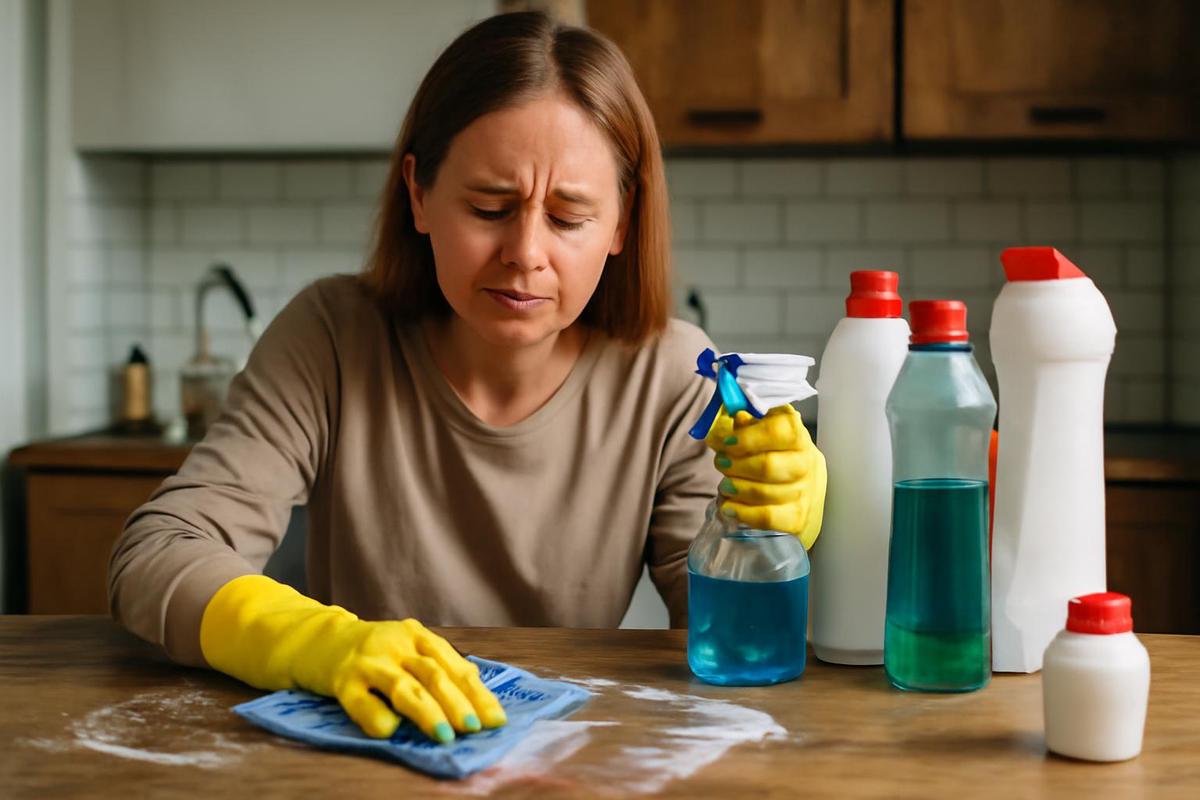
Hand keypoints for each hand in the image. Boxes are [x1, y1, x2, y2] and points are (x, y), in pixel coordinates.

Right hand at [200, 575, 505, 741]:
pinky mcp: (341, 679)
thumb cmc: (372, 653)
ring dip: (427, 712)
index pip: (455, 665)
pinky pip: (361, 701)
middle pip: (433, 673)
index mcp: (417, 636)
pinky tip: (391, 731)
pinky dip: (377, 717)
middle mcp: (395, 643)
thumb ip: (435, 671)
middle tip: (475, 728)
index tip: (496, 719)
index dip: (477, 693)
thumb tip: (477, 703)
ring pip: (403, 686)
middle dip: (458, 703)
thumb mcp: (405, 653)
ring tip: (445, 735)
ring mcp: (368, 660)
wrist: (314, 640)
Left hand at [704, 404, 826, 548]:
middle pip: (768, 466)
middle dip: (736, 466)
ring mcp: (805, 492)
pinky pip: (767, 517)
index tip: (727, 442)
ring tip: (725, 485)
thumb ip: (749, 424)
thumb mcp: (764, 434)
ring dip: (736, 488)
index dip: (749, 437)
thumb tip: (737, 417)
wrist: (805, 494)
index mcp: (797, 435)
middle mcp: (806, 462)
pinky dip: (742, 513)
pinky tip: (729, 506)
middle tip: (721, 464)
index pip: (780, 430)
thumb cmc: (777, 457)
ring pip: (765, 492)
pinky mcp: (797, 518)